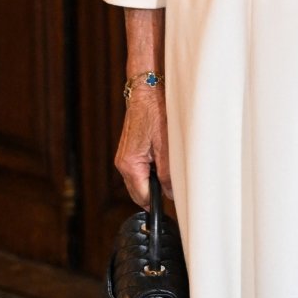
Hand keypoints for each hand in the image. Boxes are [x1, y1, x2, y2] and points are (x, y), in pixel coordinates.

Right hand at [114, 86, 172, 206]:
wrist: (146, 94)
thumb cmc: (156, 115)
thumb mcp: (166, 147)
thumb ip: (167, 173)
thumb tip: (170, 194)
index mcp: (129, 165)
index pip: (142, 197)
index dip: (157, 203)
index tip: (173, 203)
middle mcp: (123, 164)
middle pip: (138, 193)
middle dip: (155, 195)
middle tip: (174, 188)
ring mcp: (124, 158)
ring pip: (139, 183)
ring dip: (153, 183)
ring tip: (169, 172)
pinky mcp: (129, 152)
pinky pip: (139, 172)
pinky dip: (151, 173)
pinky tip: (162, 163)